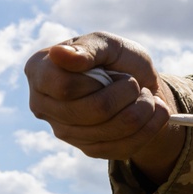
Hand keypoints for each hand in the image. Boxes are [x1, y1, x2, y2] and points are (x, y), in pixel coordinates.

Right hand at [25, 31, 182, 178]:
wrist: (141, 86)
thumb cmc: (118, 59)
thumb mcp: (108, 43)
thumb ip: (87, 48)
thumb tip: (58, 54)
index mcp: (40, 71)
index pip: (65, 87)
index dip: (96, 80)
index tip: (109, 70)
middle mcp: (43, 105)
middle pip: (93, 110)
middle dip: (126, 93)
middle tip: (134, 83)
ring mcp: (64, 131)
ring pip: (112, 129)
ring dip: (142, 109)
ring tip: (146, 96)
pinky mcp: (89, 150)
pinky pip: (124, 145)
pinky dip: (149, 126)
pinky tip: (153, 112)